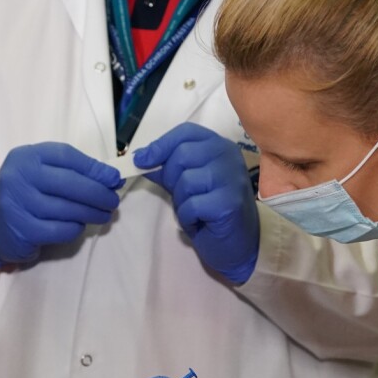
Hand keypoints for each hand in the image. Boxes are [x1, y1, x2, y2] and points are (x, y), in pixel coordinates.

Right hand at [0, 143, 121, 267]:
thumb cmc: (24, 195)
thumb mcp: (40, 174)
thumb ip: (70, 171)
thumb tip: (110, 179)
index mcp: (25, 156)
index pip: (66, 156)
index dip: (94, 168)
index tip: (113, 179)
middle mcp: (18, 177)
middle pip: (70, 183)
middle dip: (98, 193)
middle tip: (112, 201)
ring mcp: (18, 204)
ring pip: (68, 209)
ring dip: (92, 213)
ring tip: (103, 215)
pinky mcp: (23, 230)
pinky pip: (61, 230)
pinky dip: (75, 229)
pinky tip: (78, 226)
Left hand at [135, 122, 258, 284]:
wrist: (237, 244)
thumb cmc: (210, 212)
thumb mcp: (188, 184)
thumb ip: (168, 168)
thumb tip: (140, 157)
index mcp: (219, 146)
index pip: (186, 132)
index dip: (160, 145)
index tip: (141, 160)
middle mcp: (229, 156)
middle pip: (182, 154)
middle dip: (170, 178)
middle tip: (182, 196)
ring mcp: (231, 178)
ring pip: (185, 181)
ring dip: (181, 201)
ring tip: (195, 211)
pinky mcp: (229, 203)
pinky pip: (191, 205)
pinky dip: (188, 218)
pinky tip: (201, 222)